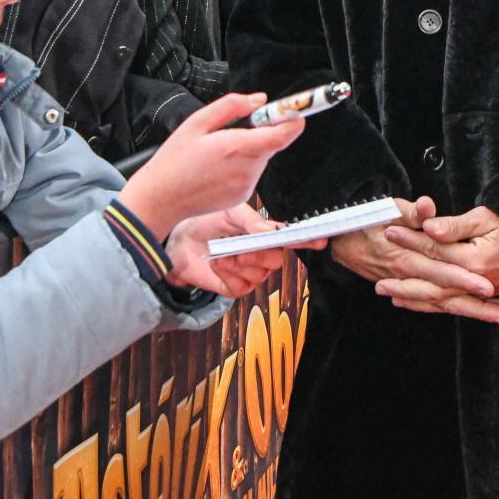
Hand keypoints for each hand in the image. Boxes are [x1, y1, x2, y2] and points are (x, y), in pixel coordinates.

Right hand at [119, 93, 304, 239]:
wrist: (161, 198)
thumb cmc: (174, 160)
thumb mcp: (196, 122)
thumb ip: (231, 106)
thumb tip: (258, 100)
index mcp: (236, 147)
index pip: (281, 135)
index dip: (292, 120)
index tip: (294, 110)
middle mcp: (246, 169)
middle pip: (272, 144)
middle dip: (262, 132)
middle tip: (238, 126)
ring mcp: (246, 186)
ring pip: (262, 157)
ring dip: (250, 149)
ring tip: (219, 151)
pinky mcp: (243, 196)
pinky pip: (253, 172)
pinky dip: (243, 164)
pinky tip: (219, 167)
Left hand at [166, 203, 326, 296]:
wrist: (179, 240)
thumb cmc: (206, 220)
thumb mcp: (228, 211)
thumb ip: (250, 220)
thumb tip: (267, 231)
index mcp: (265, 233)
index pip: (292, 238)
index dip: (308, 240)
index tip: (320, 240)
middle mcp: (262, 254)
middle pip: (275, 260)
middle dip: (257, 255)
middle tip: (239, 248)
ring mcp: (250, 272)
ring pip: (258, 276)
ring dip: (237, 264)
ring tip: (220, 253)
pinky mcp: (235, 287)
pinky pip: (241, 288)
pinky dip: (227, 276)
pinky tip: (217, 264)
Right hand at [330, 195, 498, 322]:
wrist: (338, 241)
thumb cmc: (365, 221)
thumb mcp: (387, 209)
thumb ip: (411, 211)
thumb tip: (428, 206)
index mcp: (406, 257)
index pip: (441, 271)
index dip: (465, 279)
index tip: (489, 287)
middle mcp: (409, 277)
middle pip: (447, 295)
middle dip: (477, 307)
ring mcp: (407, 286)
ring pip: (442, 303)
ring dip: (471, 311)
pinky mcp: (406, 288)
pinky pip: (430, 304)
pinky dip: (452, 310)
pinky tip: (470, 313)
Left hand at [384, 205, 498, 297]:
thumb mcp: (486, 217)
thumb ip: (455, 226)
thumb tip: (429, 227)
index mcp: (474, 261)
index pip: (434, 251)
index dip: (411, 240)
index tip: (390, 231)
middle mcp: (475, 281)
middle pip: (432, 284)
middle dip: (404, 282)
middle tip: (379, 282)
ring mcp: (480, 290)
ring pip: (440, 299)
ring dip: (414, 298)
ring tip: (390, 296)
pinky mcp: (484, 293)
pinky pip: (453, 304)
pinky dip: (432, 305)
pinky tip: (415, 302)